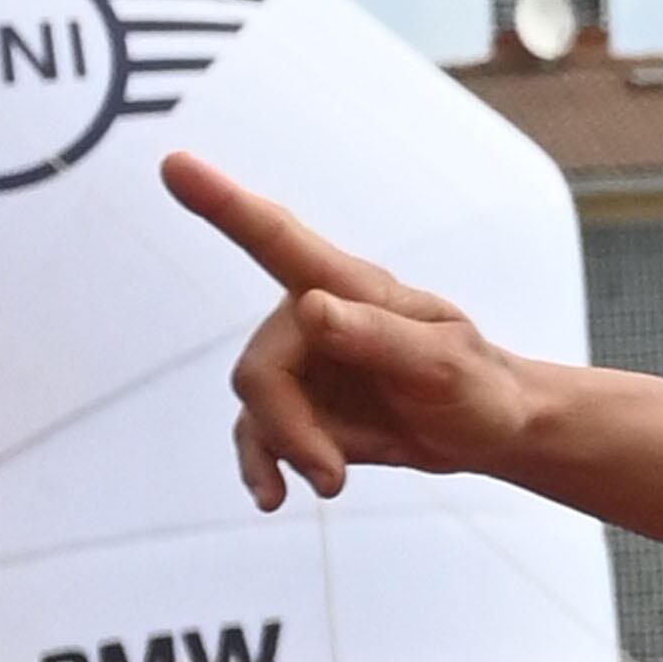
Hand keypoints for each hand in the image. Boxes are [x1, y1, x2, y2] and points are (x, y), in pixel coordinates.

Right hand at [163, 153, 537, 509]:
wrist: (487, 429)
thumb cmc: (476, 382)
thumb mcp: (443, 363)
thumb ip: (378, 337)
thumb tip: (310, 310)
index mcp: (348, 288)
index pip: (279, 240)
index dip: (225, 205)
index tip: (176, 166)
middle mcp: (313, 318)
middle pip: (261, 369)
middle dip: (289, 426)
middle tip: (333, 473)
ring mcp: (303, 364)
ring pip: (257, 405)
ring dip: (285, 450)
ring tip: (330, 482)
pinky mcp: (302, 407)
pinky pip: (259, 433)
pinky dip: (262, 466)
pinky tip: (272, 495)